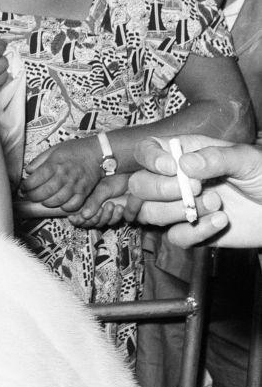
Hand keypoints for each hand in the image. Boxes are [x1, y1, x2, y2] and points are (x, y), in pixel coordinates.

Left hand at [20, 136, 102, 211]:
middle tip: (29, 196)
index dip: (27, 186)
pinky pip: (73, 205)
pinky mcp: (84, 192)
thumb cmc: (75, 150)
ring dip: (47, 203)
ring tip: (42, 200)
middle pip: (45, 192)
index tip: (23, 187)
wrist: (97, 152)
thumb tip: (28, 170)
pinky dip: (65, 207)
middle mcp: (64, 175)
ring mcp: (75, 185)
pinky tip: (59, 204)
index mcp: (55, 164)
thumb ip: (40, 160)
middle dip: (34, 196)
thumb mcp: (54, 149)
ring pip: (57, 200)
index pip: (36, 179)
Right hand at [68, 172, 130, 227]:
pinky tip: (120, 207)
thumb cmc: (116, 180)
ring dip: (106, 216)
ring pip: (100, 223)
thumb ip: (93, 202)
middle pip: (88, 222)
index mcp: (87, 199)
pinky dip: (116, 216)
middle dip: (94, 218)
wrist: (133, 180)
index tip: (76, 218)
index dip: (76, 219)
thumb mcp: (103, 189)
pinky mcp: (115, 215)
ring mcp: (104, 212)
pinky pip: (112, 222)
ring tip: (111, 204)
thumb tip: (84, 215)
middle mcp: (94, 207)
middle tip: (100, 209)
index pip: (77, 214)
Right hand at [126, 136, 261, 247]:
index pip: (146, 150)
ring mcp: (180, 206)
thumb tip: (183, 164)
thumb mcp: (247, 159)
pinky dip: (195, 233)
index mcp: (183, 153)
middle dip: (161, 189)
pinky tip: (220, 222)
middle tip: (196, 189)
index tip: (170, 168)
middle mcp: (174, 179)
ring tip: (215, 204)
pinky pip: (175, 237)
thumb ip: (216, 158)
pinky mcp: (191, 232)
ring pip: (148, 212)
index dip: (149, 158)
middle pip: (138, 184)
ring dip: (177, 211)